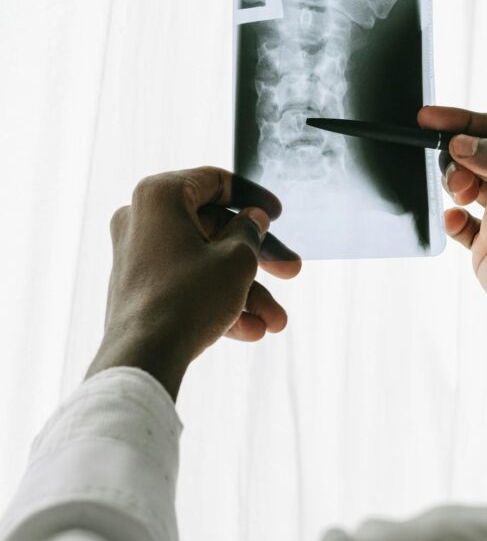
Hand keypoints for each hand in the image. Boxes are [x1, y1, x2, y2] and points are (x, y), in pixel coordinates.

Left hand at [86, 167, 301, 399]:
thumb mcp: (236, 259)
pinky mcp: (140, 287)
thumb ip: (250, 231)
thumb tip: (252, 219)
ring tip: (276, 320)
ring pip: (206, 262)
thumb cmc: (188, 299)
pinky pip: (188, 284)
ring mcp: (139, 255)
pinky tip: (252, 330)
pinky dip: (220, 301)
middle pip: (215, 229)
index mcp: (160, 197)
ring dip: (246, 290)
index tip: (278, 214)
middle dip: (260, 257)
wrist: (142, 358)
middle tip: (292, 270)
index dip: (253, 196)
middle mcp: (143, 220)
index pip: (215, 182)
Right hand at [418, 107, 486, 400]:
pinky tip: (455, 219)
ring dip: (454, 181)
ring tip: (460, 193)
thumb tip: (461, 142)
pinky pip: (458, 224)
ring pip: (464, 184)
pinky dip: (450, 218)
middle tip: (456, 170)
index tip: (428, 117)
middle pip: (477, 153)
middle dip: (457, 153)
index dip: (463, 121)